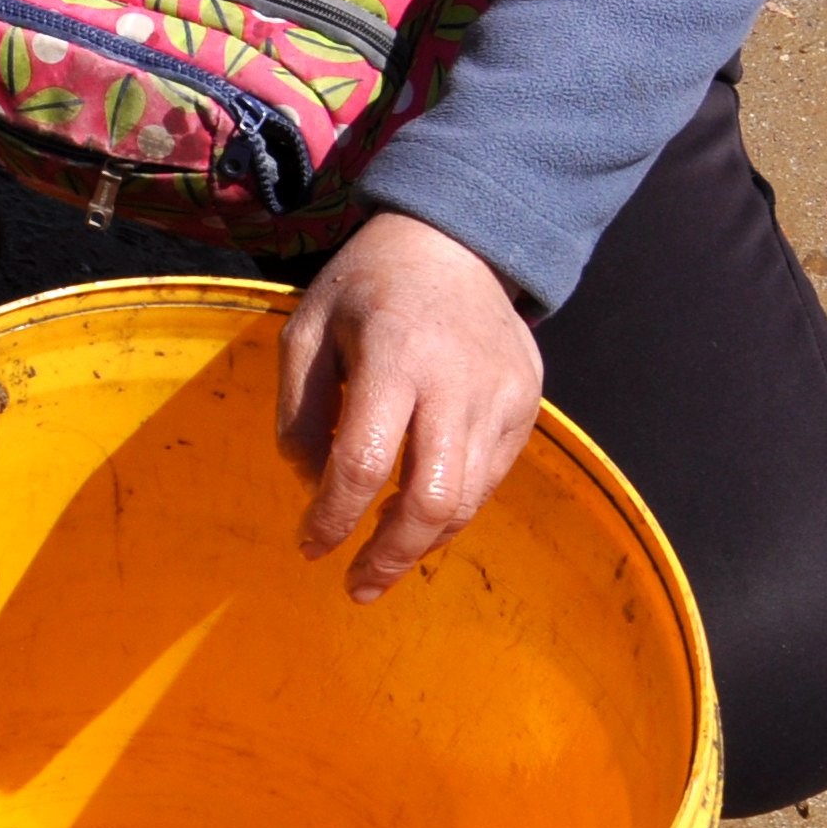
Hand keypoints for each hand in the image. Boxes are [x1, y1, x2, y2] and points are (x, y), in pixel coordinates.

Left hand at [276, 213, 542, 601]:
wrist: (458, 242)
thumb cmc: (368, 286)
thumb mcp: (307, 329)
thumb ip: (299, 409)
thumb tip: (307, 481)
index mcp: (394, 358)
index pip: (364, 461)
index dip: (333, 516)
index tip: (309, 544)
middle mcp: (458, 384)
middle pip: (433, 499)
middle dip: (391, 554)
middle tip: (356, 585)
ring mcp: (503, 397)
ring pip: (468, 499)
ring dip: (421, 543)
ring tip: (381, 562)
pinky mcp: (527, 406)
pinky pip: (489, 478)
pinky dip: (451, 509)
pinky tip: (417, 517)